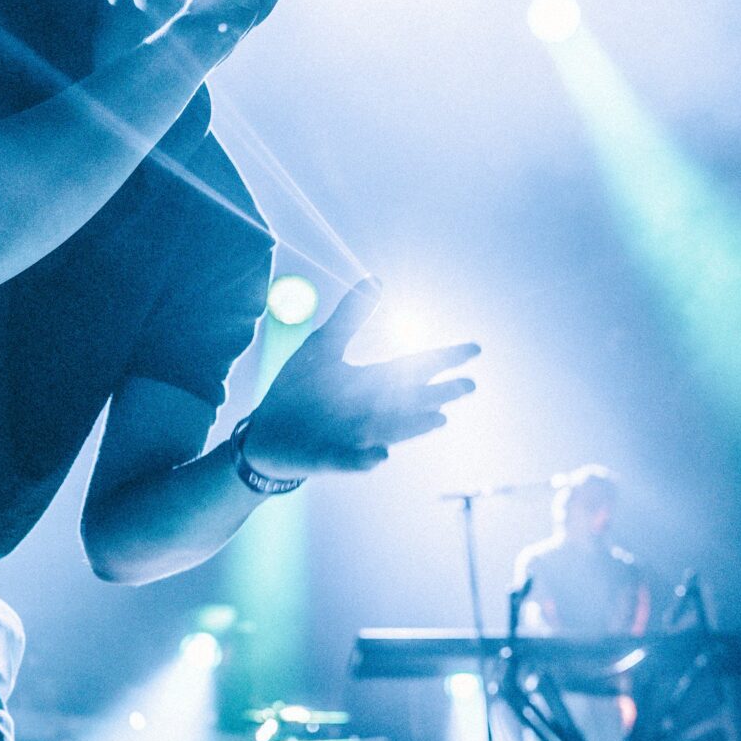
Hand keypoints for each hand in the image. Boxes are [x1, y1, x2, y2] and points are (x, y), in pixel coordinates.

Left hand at [244, 279, 479, 478]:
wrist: (266, 431)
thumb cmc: (300, 390)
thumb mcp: (325, 346)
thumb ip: (351, 317)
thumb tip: (377, 280)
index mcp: (372, 383)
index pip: (414, 368)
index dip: (443, 359)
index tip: (474, 349)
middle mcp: (372, 410)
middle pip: (411, 401)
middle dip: (438, 395)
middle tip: (469, 386)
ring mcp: (355, 436)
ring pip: (391, 431)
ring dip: (413, 427)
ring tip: (439, 419)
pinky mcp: (331, 457)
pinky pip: (352, 460)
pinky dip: (366, 459)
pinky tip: (382, 455)